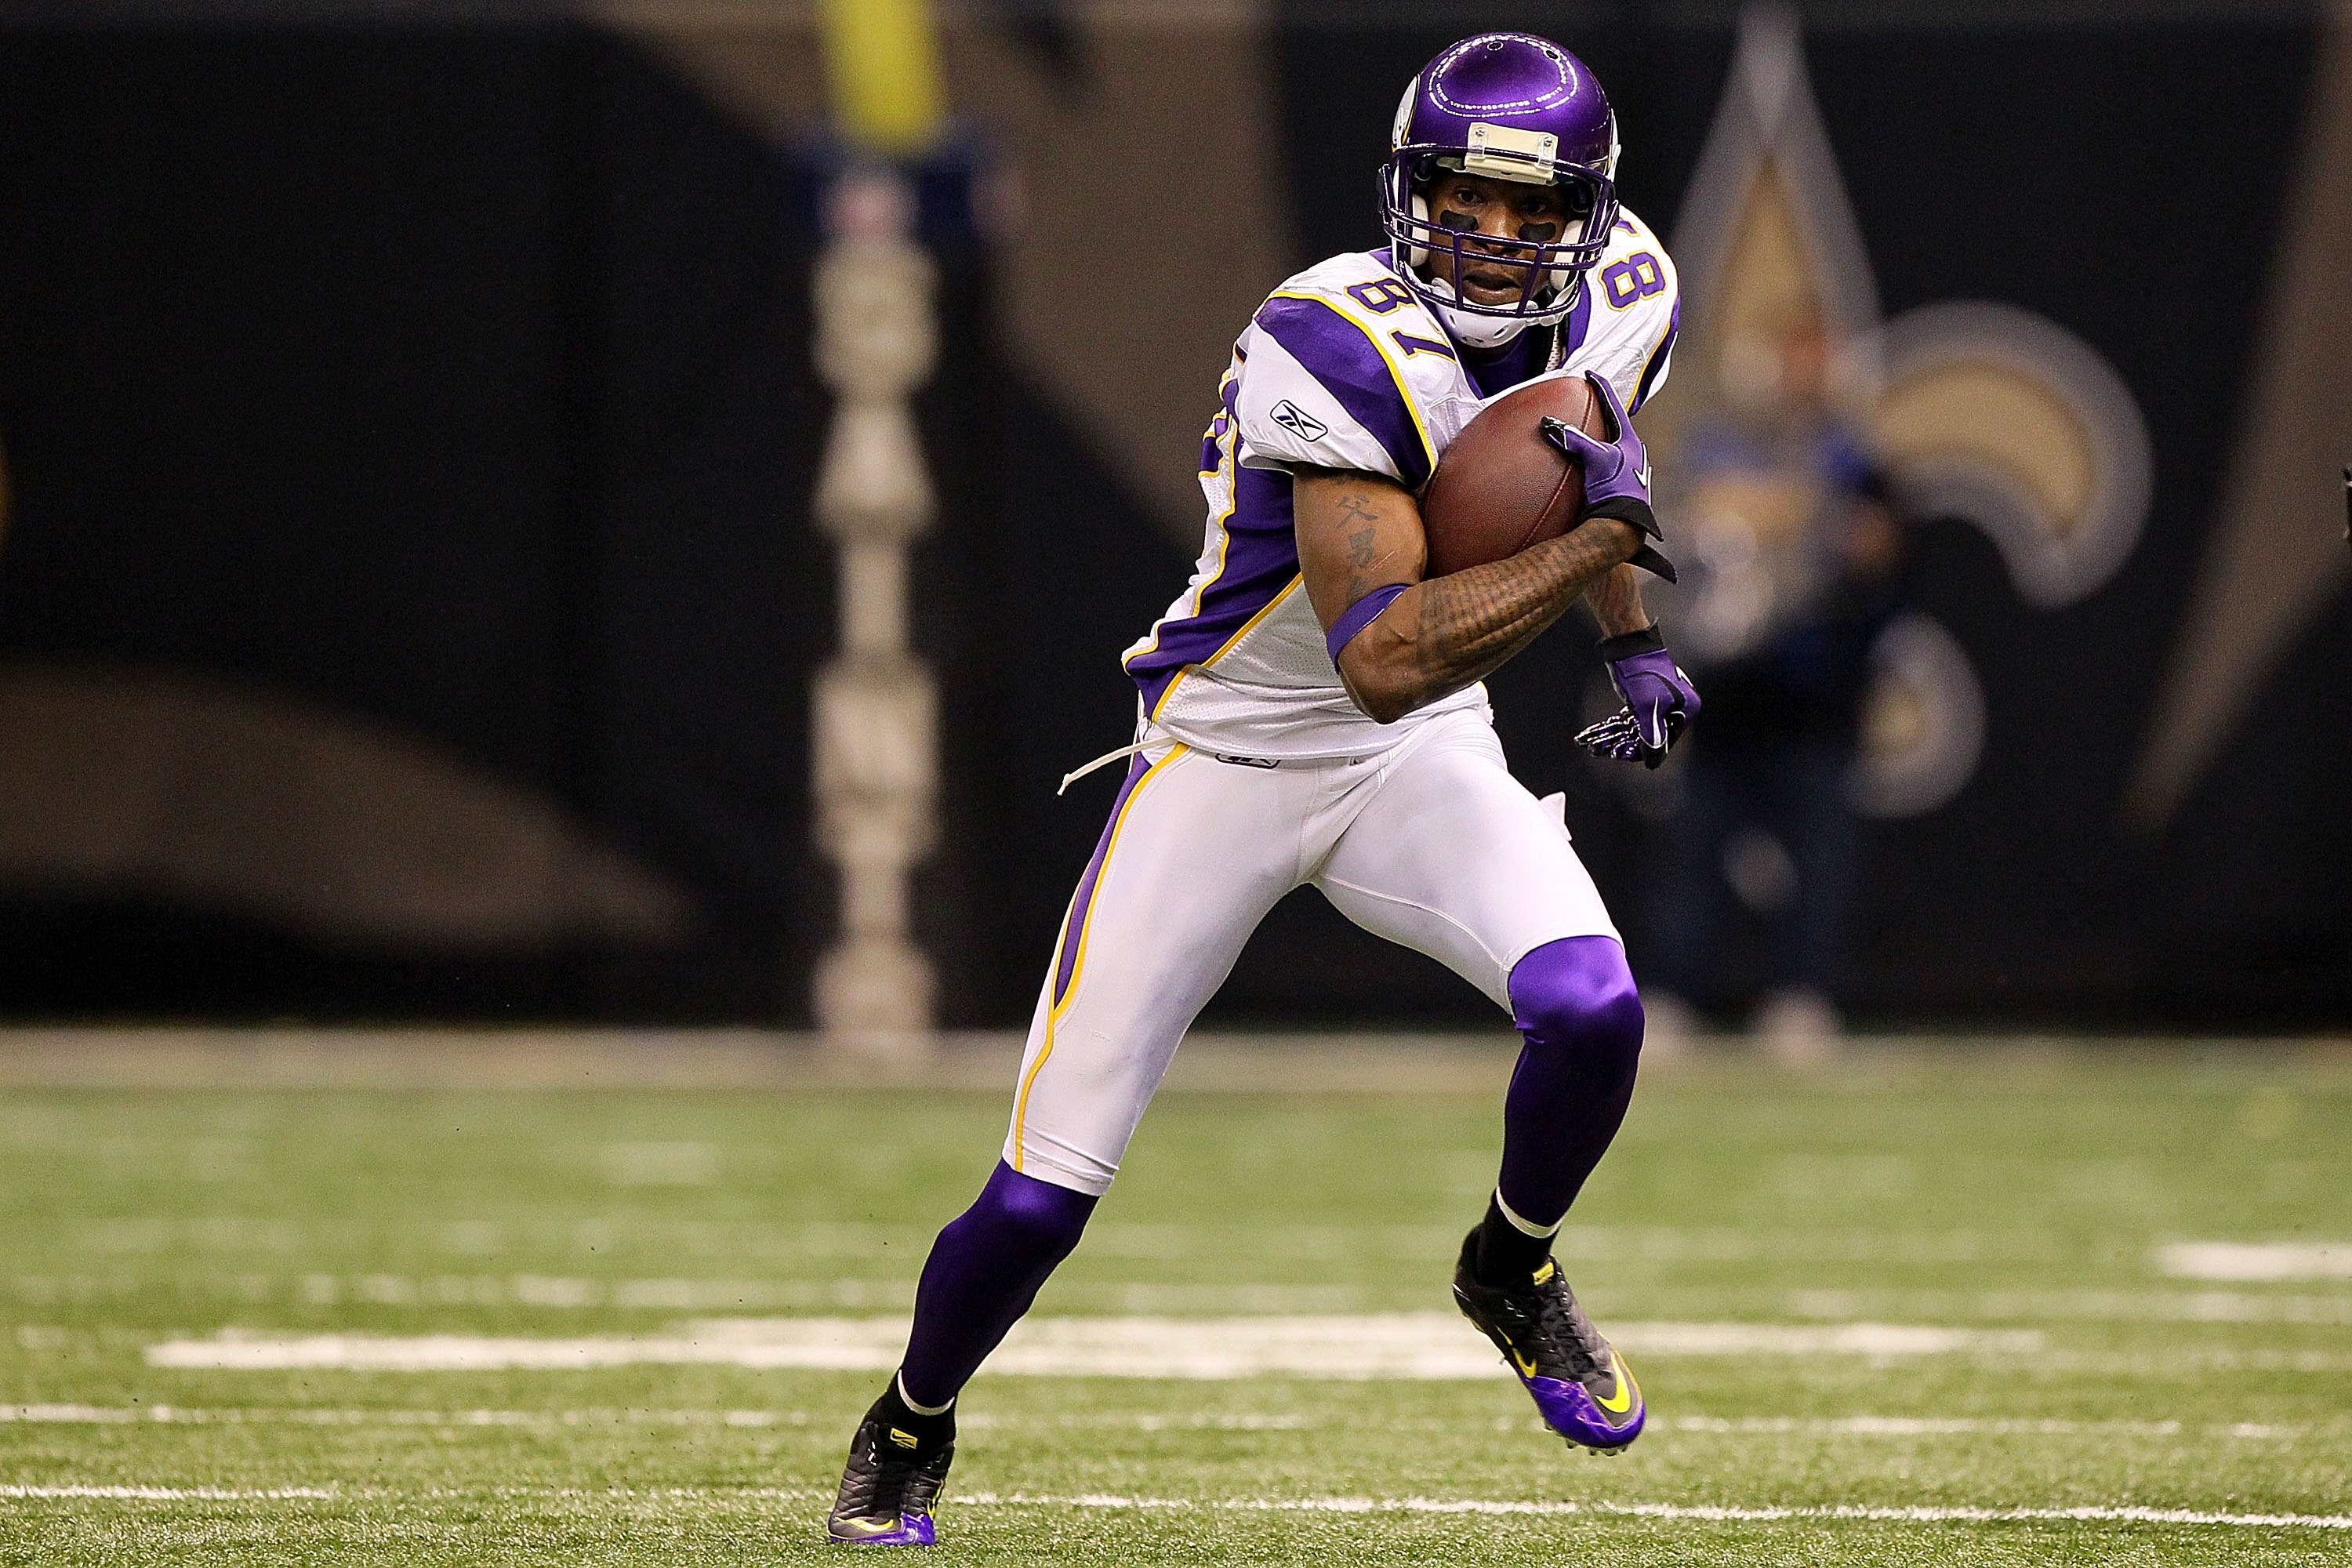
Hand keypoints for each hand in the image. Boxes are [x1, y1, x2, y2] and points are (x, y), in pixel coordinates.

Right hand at [1540, 373, 1650, 511]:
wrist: (1622, 529)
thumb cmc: (1615, 492)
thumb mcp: (1594, 460)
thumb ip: (1572, 440)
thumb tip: (1548, 423)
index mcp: (1630, 443)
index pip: (1614, 407)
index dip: (1601, 389)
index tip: (1590, 375)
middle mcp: (1633, 457)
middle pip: (1614, 428)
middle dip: (1601, 416)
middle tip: (1588, 405)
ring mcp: (1627, 475)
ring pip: (1610, 450)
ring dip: (1595, 442)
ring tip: (1581, 438)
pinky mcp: (1617, 492)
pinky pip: (1601, 469)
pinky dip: (1588, 464)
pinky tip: (1579, 471)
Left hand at [1575, 628, 1699, 769]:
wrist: (1630, 646)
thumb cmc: (1644, 673)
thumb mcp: (1647, 707)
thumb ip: (1651, 736)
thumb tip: (1653, 762)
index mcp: (1684, 711)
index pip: (1662, 742)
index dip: (1639, 751)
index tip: (1617, 754)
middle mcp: (1674, 710)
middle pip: (1646, 737)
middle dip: (1620, 745)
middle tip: (1597, 749)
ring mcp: (1658, 705)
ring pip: (1633, 730)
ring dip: (1612, 738)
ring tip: (1591, 744)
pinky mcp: (1643, 701)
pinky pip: (1628, 721)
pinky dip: (1613, 728)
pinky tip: (1596, 735)